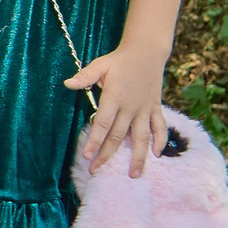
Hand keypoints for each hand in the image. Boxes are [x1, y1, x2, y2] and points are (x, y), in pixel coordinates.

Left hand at [66, 45, 167, 175]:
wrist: (147, 52)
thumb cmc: (119, 60)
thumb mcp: (100, 65)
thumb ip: (85, 76)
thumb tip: (67, 84)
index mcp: (114, 98)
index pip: (102, 123)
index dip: (94, 140)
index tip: (86, 155)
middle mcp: (130, 107)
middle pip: (118, 136)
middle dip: (106, 155)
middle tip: (96, 171)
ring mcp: (145, 109)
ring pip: (141, 137)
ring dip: (138, 157)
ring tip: (133, 175)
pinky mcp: (155, 108)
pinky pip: (159, 127)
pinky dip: (160, 141)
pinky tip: (156, 155)